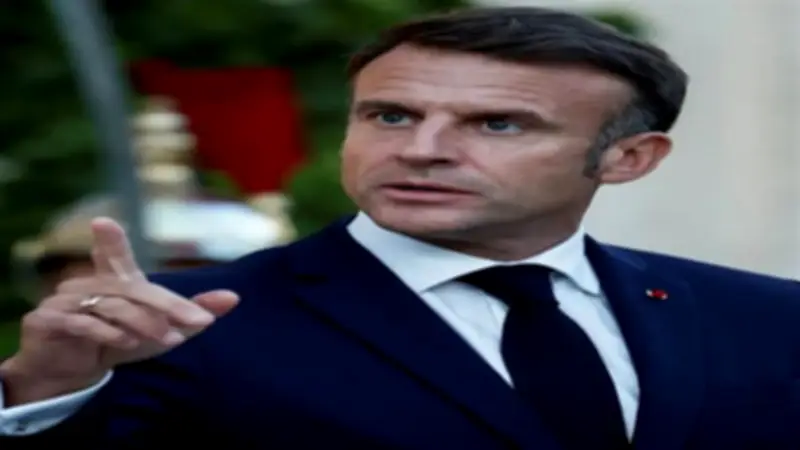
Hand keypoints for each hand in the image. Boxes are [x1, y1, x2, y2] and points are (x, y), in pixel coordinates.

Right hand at [0, 217, 238, 404]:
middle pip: (132, 289)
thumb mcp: (160, 330)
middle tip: (199, 322)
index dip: (111, 241)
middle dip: (169, 306)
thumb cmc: (118, 343)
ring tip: (170, 339)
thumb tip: (235, 297)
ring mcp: (65, 301)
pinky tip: (126, 343)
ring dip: (144, 324)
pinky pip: (81, 323)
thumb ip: (192, 313)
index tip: (102, 222)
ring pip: (112, 307)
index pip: (116, 257)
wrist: (70, 373)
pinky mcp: (48, 322)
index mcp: (113, 281)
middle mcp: (88, 285)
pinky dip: (107, 333)